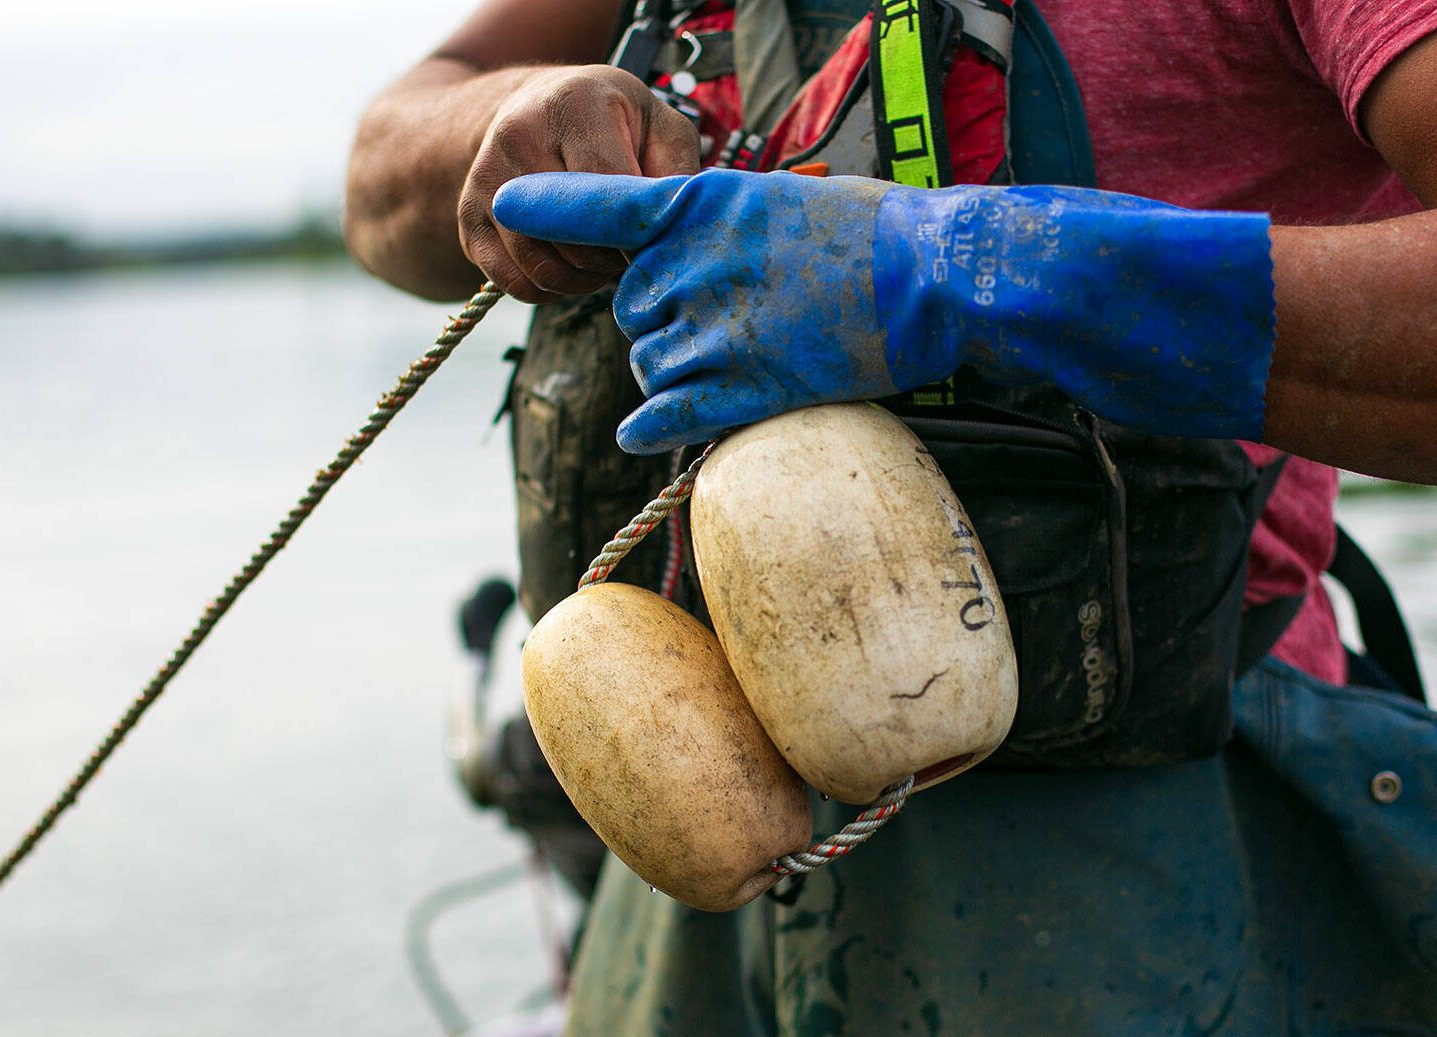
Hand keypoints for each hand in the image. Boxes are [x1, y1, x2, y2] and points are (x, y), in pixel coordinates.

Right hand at [459, 66, 699, 301]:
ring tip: (602, 260)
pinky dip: (548, 290)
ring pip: (540, 264)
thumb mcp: (657, 125)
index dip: (632, 229)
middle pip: (570, 231)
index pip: (603, 186)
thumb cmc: (611, 121)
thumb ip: (677, 169)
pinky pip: (512, 282)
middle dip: (610, 258)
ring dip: (581, 280)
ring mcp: (487, 179)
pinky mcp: (469, 218)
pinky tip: (569, 268)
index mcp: (573, 104)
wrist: (538, 107)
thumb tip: (680, 226)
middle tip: (628, 251)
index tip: (652, 245)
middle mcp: (518, 135)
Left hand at [491, 169, 1275, 451]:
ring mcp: (710, 330)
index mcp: (701, 205)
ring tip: (738, 361)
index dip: (548, 209)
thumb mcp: (783, 205)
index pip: (601, 205)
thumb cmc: (877, 238)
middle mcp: (690, 264)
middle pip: (630, 306)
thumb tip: (683, 262)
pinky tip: (647, 431)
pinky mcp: (735, 387)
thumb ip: (722, 231)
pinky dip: (650, 426)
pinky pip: (660, 414)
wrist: (934, 277)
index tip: (501, 208)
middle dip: (659, 319)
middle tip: (721, 322)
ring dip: (673, 370)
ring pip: (648, 362)